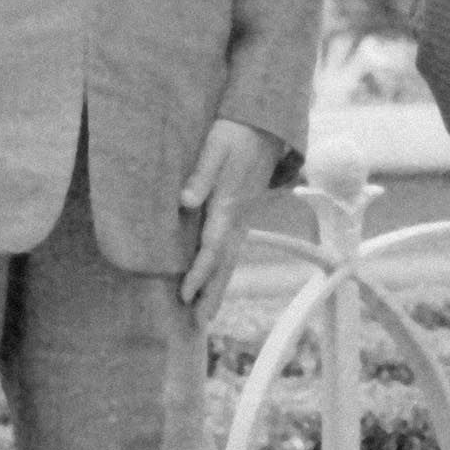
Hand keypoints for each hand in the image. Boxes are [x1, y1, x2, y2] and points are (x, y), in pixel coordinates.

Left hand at [179, 118, 283, 317]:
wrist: (265, 125)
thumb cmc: (234, 134)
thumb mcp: (215, 146)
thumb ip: (200, 174)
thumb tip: (184, 202)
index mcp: (228, 205)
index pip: (212, 247)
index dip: (198, 273)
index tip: (185, 295)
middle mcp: (238, 218)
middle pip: (224, 263)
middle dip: (211, 293)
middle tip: (199, 323)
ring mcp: (243, 218)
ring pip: (231, 260)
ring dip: (219, 287)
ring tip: (207, 315)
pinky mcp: (243, 214)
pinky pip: (234, 250)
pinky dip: (225, 270)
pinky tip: (219, 281)